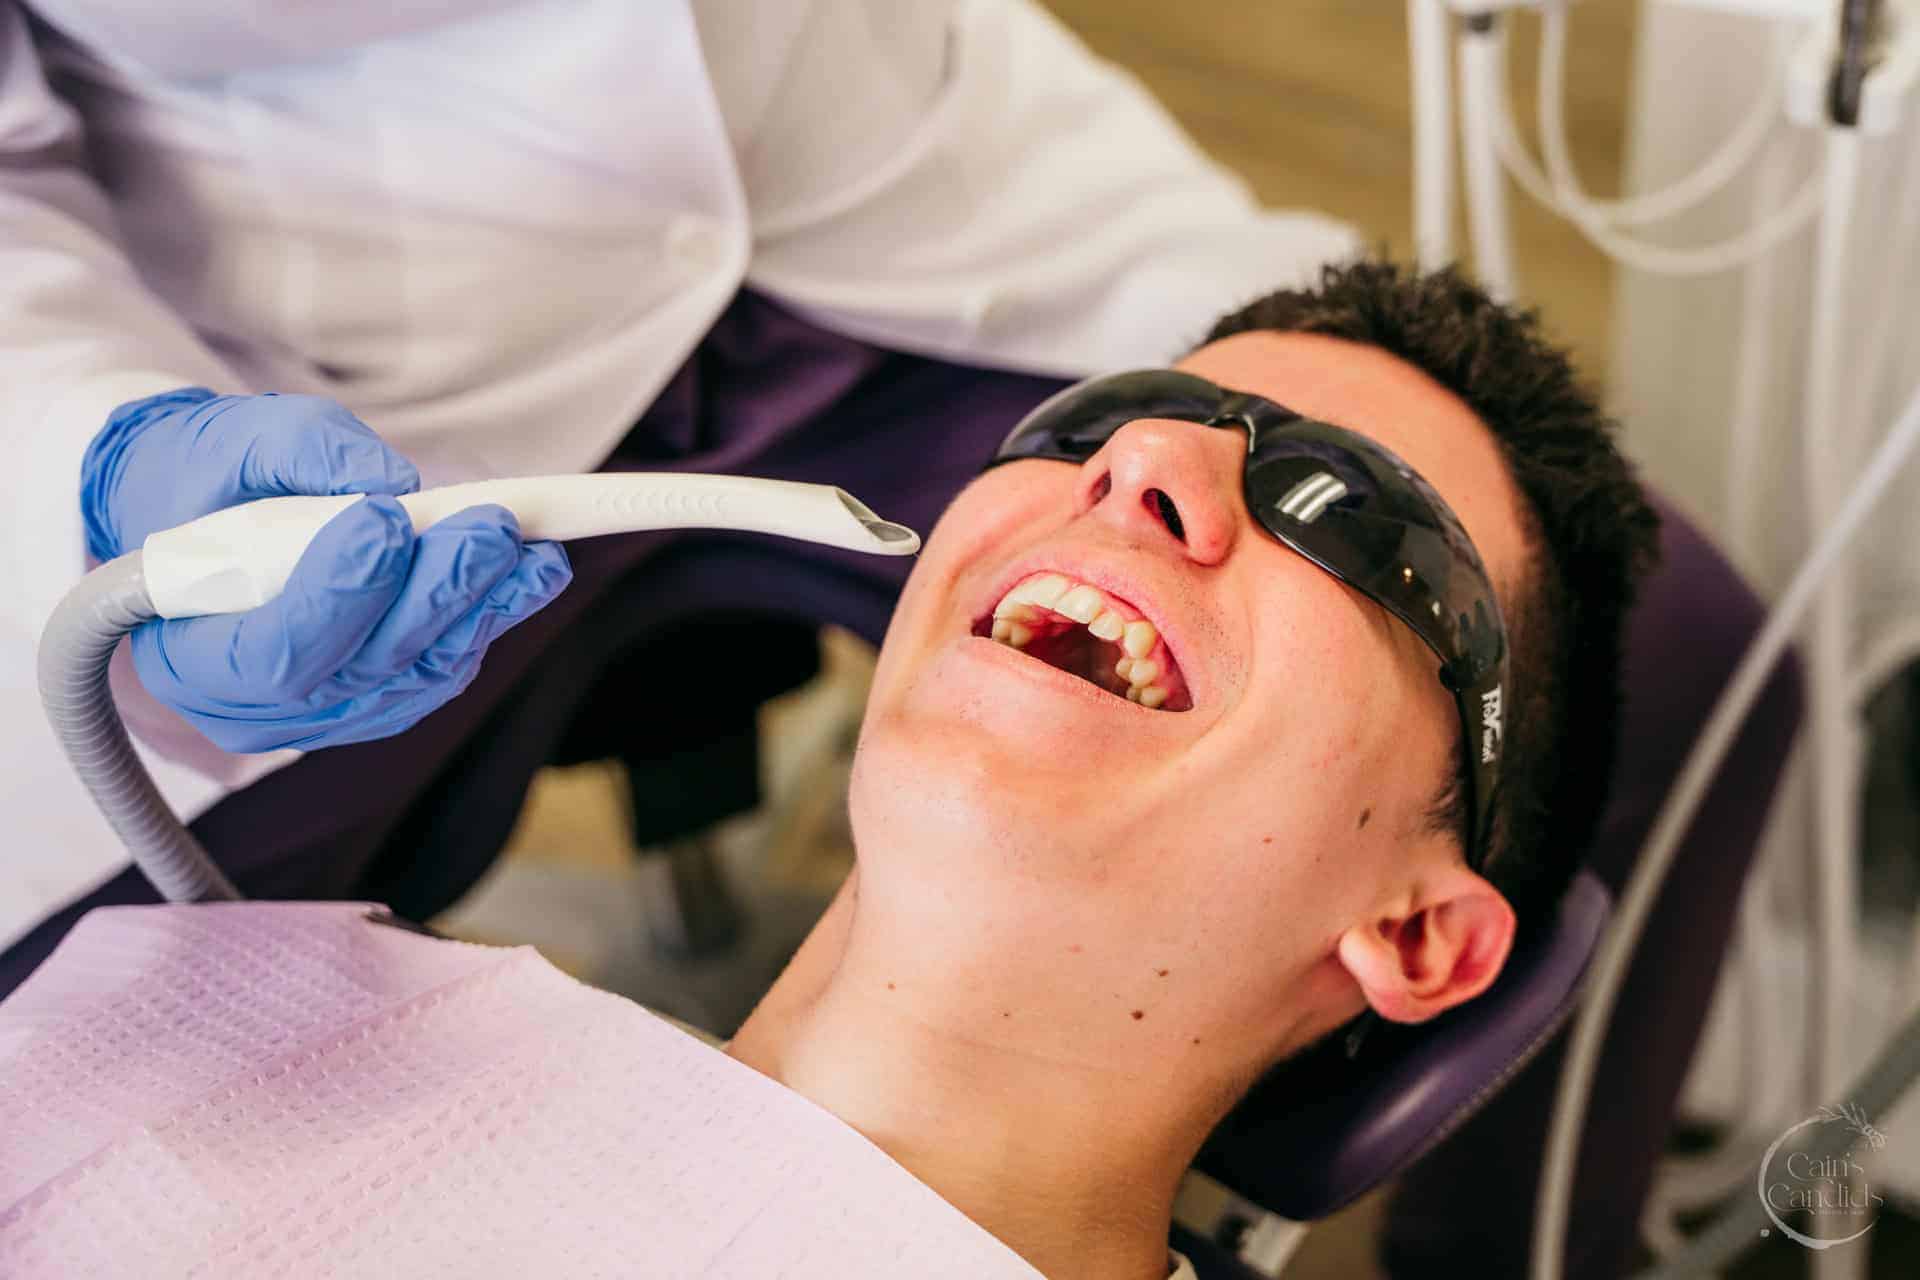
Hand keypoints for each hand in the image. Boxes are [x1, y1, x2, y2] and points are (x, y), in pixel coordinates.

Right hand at [80, 388, 571, 751]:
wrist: (215, 512)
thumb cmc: (214, 478)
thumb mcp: (232, 441)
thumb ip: (300, 453)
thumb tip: (391, 481)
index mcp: (190, 656)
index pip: (275, 652)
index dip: (338, 595)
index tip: (385, 521)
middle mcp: (258, 708)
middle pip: (363, 669)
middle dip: (434, 594)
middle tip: (491, 527)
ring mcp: (326, 715)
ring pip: (418, 674)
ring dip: (483, 608)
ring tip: (531, 547)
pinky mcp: (382, 700)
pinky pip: (443, 669)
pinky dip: (490, 618)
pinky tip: (527, 572)